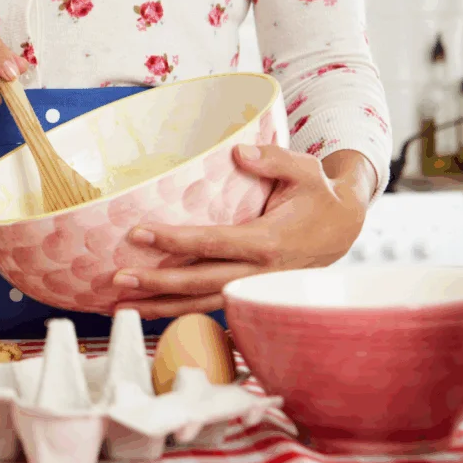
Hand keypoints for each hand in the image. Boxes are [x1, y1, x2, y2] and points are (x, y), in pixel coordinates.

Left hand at [111, 145, 375, 319]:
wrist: (345, 228)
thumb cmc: (319, 195)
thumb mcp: (305, 170)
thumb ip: (272, 159)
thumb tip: (238, 152)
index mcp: (269, 242)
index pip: (213, 243)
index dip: (174, 241)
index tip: (138, 233)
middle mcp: (258, 272)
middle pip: (200, 283)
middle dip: (157, 283)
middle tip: (118, 279)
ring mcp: (254, 288)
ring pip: (202, 303)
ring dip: (161, 306)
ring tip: (122, 305)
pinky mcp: (249, 293)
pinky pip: (210, 306)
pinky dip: (179, 310)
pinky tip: (150, 308)